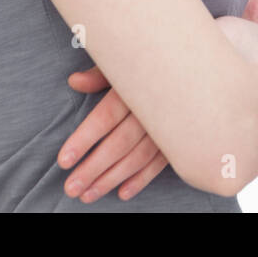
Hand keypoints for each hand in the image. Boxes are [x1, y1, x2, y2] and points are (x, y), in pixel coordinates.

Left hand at [58, 65, 168, 203]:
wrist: (193, 68)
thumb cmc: (151, 65)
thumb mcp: (124, 62)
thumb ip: (99, 74)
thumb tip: (74, 82)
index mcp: (135, 87)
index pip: (105, 117)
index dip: (84, 140)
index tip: (63, 161)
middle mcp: (152, 108)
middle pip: (119, 143)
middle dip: (93, 168)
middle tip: (71, 188)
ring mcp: (168, 125)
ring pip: (138, 157)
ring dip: (112, 179)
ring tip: (88, 194)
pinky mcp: (179, 138)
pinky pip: (161, 163)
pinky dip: (142, 179)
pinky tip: (122, 193)